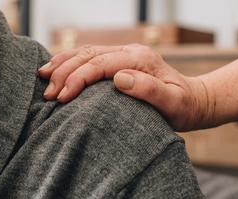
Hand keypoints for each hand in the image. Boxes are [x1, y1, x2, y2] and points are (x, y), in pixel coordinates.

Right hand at [38, 44, 213, 131]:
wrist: (194, 101)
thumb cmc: (183, 108)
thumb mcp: (172, 104)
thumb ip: (148, 91)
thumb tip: (119, 79)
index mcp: (140, 59)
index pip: (100, 63)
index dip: (78, 78)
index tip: (62, 97)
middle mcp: (130, 52)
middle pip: (88, 55)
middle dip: (64, 72)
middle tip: (48, 94)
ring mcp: (123, 54)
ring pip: (85, 52)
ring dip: (62, 64)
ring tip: (42, 77)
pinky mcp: (119, 61)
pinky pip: (89, 56)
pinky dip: (69, 62)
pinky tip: (55, 70)